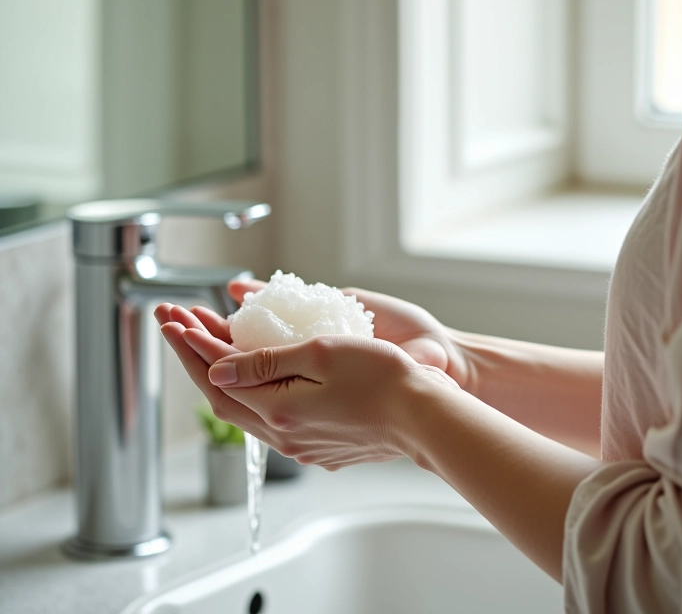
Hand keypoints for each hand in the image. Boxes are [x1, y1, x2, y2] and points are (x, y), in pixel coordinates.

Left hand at [155, 302, 458, 468]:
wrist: (423, 416)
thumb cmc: (382, 378)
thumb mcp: (320, 354)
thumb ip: (264, 362)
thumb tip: (217, 367)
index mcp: (280, 411)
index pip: (218, 375)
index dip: (192, 344)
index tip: (174, 318)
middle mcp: (284, 434)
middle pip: (222, 395)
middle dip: (195, 357)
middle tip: (178, 323)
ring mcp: (301, 444)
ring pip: (245, 408)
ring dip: (221, 373)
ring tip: (207, 340)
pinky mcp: (319, 446)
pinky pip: (270, 416)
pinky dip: (251, 390)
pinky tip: (254, 373)